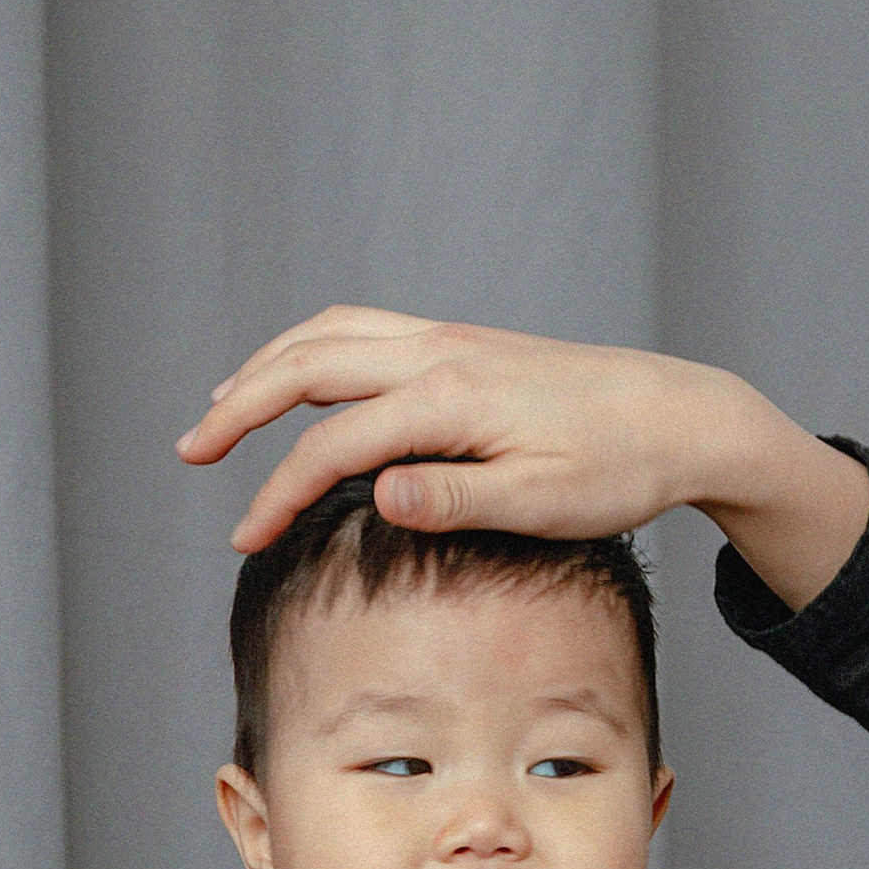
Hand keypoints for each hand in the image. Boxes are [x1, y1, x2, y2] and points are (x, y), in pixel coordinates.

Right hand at [177, 305, 868, 605]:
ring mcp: (449, 340)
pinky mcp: (463, 343)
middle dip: (240, 408)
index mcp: (450, 401)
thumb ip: (454, 501)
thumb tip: (374, 496)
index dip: (278, 493)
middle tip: (189, 451)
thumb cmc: (619, 470)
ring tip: (221, 409)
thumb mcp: (543, 504)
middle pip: (307, 366)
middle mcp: (439, 355)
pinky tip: (296, 377)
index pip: (334, 446)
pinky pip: (364, 328)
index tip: (244, 540)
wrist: (679, 415)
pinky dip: (312, 349)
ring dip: (266, 367)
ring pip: (329, 335)